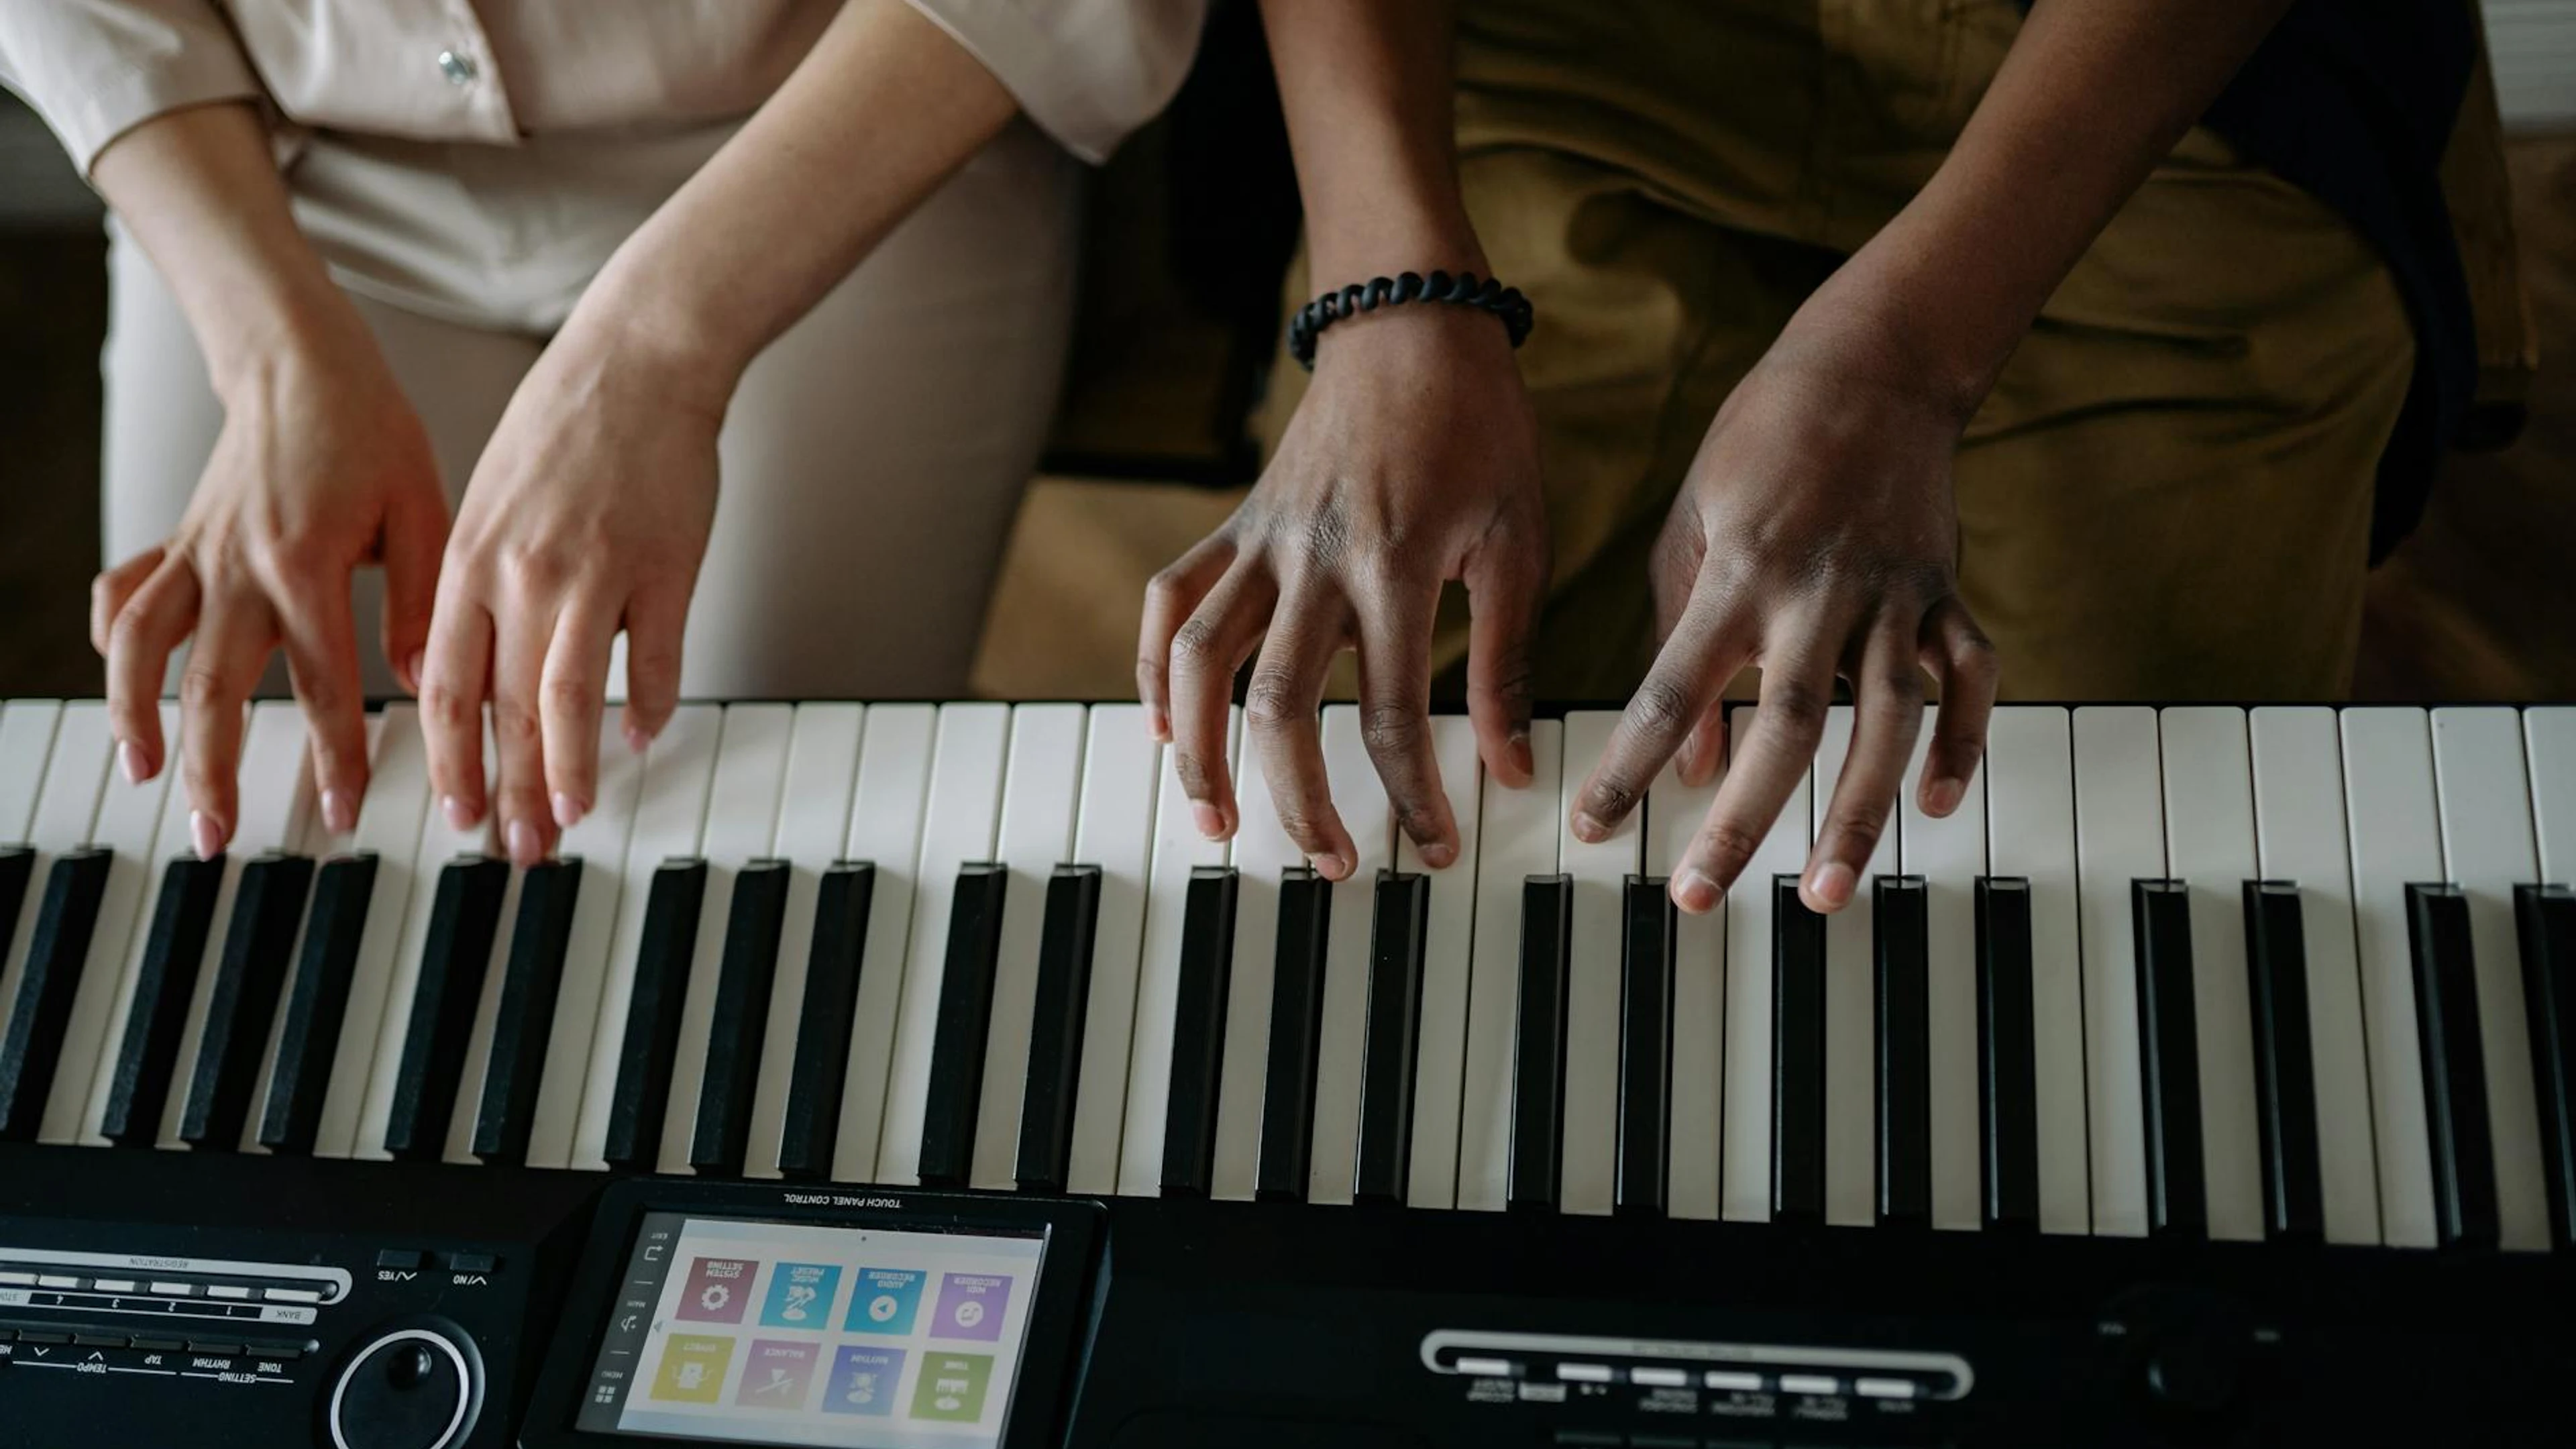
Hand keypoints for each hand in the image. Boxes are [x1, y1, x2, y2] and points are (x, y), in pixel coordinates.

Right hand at [92, 323, 445, 855]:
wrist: (299, 359)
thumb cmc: (369, 429)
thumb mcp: (425, 509)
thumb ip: (422, 602)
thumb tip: (427, 684)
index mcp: (305, 565)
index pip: (323, 687)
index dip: (334, 758)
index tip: (340, 814)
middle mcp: (237, 567)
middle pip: (212, 690)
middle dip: (212, 773)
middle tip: (217, 837)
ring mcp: (198, 555)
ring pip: (146, 651)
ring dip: (136, 717)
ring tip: (142, 778)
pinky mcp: (177, 541)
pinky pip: (129, 597)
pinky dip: (117, 643)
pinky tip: (122, 682)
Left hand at [421, 323, 718, 865]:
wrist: (637, 358)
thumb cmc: (563, 427)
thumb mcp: (486, 503)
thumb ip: (475, 589)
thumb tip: (466, 673)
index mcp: (470, 560)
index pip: (445, 687)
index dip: (449, 761)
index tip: (457, 812)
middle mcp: (522, 573)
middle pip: (507, 709)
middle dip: (507, 790)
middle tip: (513, 848)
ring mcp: (595, 573)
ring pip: (570, 698)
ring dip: (570, 770)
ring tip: (571, 818)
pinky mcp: (664, 567)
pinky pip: (655, 659)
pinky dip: (649, 704)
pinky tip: (643, 735)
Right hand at [1138, 306, 1547, 876]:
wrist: (1410, 324)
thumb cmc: (1478, 430)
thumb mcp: (1518, 542)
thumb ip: (1506, 661)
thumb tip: (1508, 769)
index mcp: (1398, 566)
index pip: (1393, 713)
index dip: (1411, 796)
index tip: (1434, 851)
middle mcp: (1314, 559)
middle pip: (1277, 708)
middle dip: (1298, 802)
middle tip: (1330, 865)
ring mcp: (1262, 542)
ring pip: (1200, 662)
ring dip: (1199, 753)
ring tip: (1217, 822)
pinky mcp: (1234, 526)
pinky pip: (1173, 603)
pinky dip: (1158, 670)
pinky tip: (1166, 729)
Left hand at [1569, 295, 1998, 913]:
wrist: (1873, 362)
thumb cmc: (1759, 445)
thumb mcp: (1691, 527)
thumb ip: (1681, 644)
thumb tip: (1689, 764)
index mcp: (1737, 574)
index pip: (1670, 691)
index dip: (1627, 767)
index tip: (1591, 830)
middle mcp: (1817, 591)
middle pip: (1785, 726)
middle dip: (1743, 820)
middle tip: (1700, 898)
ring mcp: (1894, 593)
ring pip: (1886, 720)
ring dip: (1858, 814)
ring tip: (1826, 893)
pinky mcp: (1948, 589)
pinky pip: (1969, 678)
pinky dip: (1962, 742)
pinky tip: (1938, 805)